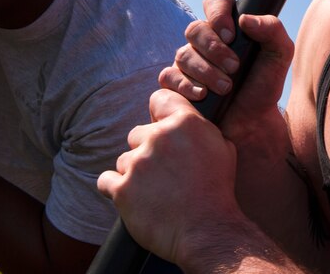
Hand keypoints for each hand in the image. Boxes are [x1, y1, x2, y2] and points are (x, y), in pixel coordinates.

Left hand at [97, 90, 240, 264]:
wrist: (206, 230)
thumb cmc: (217, 190)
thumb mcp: (222, 148)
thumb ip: (201, 129)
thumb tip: (188, 121)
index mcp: (185, 123)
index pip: (159, 99)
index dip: (159, 113)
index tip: (161, 126)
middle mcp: (159, 137)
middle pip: (138, 133)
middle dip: (147, 150)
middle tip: (164, 171)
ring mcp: (137, 163)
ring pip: (124, 160)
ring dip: (135, 173)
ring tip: (155, 191)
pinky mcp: (121, 189)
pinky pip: (107, 180)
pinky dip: (117, 189)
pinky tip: (137, 199)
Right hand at [159, 0, 294, 122]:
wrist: (253, 121)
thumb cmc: (264, 84)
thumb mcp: (280, 55)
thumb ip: (272, 29)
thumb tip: (245, 20)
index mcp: (227, 27)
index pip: (215, 2)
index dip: (218, 13)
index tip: (231, 35)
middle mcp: (204, 41)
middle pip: (195, 29)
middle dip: (214, 49)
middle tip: (234, 67)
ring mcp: (187, 62)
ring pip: (183, 54)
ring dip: (206, 71)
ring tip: (226, 87)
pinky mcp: (175, 84)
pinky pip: (168, 77)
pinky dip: (186, 85)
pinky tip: (203, 95)